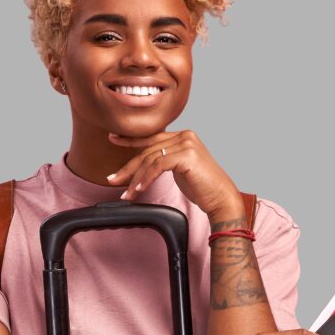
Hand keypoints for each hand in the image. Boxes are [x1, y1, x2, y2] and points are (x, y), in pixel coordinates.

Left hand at [106, 129, 240, 217]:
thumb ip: (166, 160)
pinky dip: (146, 178)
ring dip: (135, 179)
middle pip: (148, 151)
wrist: (221, 198)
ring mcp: (187, 144)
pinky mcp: (187, 155)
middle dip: (128, 167)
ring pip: (151, 160)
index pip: (152, 138)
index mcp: (183, 136)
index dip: (131, 140)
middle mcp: (185, 136)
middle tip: (112, 179)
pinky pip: (158, 166)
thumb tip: (145, 163)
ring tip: (128, 194)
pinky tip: (140, 189)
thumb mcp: (179, 169)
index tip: (113, 139)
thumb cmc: (202, 187)